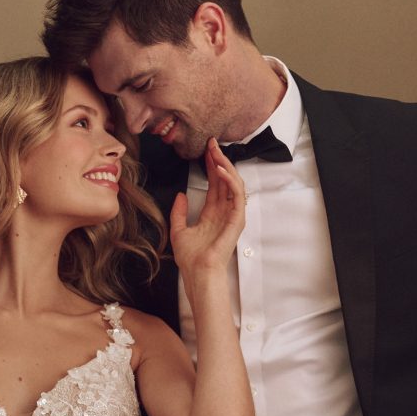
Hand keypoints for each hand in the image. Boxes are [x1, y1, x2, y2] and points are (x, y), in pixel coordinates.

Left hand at [170, 138, 245, 275]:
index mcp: (212, 214)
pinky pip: (237, 195)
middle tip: (211, 143)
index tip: (205, 150)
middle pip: (224, 180)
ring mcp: (232, 215)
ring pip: (233, 184)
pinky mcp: (237, 220)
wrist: (197, 272)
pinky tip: (220, 170)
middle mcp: (224, 212)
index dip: (210, 167)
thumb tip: (181, 195)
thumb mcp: (178, 230)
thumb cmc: (190, 258)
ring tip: (215, 152)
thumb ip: (179, 212)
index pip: (214, 184)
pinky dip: (230, 181)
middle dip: (218, 160)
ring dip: (226, 166)